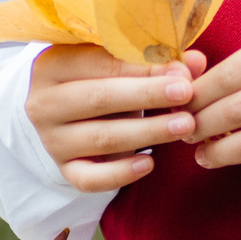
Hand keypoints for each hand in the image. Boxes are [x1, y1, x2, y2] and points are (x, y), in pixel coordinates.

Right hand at [27, 45, 206, 193]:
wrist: (61, 113)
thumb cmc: (96, 79)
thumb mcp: (115, 62)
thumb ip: (154, 60)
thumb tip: (195, 62)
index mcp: (52, 64)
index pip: (100, 63)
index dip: (142, 67)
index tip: (181, 71)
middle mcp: (45, 103)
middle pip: (99, 99)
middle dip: (147, 96)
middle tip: (186, 94)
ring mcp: (52, 140)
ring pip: (101, 138)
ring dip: (147, 132)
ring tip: (184, 126)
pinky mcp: (63, 169)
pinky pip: (90, 179)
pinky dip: (120, 174)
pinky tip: (149, 164)